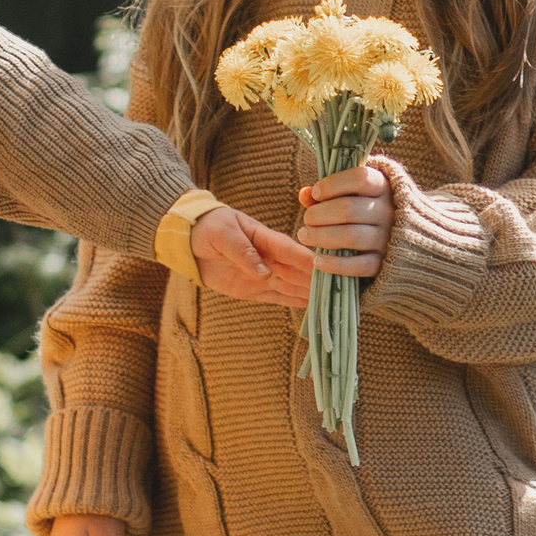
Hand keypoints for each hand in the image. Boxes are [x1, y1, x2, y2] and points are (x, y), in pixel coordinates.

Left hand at [187, 201, 336, 309]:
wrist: (190, 240)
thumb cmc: (209, 227)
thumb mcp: (223, 233)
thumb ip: (242, 251)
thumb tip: (264, 272)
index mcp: (266, 239)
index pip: (293, 252)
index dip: (312, 261)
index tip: (332, 269)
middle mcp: (272, 258)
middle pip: (301, 272)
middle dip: (321, 281)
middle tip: (345, 293)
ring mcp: (265, 274)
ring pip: (295, 286)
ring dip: (313, 294)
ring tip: (336, 304)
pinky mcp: (256, 289)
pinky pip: (280, 297)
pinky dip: (297, 302)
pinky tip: (315, 308)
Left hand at [297, 159, 395, 279]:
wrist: (409, 241)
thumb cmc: (370, 210)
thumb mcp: (357, 194)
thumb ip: (331, 191)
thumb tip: (305, 194)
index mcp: (385, 187)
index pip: (359, 178)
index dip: (332, 184)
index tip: (316, 193)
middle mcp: (389, 211)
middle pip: (348, 209)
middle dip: (319, 214)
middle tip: (307, 219)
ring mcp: (388, 239)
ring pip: (350, 236)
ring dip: (320, 236)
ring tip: (304, 236)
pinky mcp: (385, 263)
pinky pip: (358, 265)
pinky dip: (334, 264)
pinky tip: (317, 260)